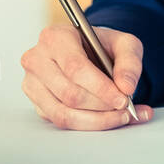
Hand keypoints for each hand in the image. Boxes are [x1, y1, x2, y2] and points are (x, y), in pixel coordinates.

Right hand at [20, 24, 153, 129]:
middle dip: (102, 106)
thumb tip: (126, 87)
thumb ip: (130, 61)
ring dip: (97, 120)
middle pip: (69, 94)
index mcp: (56, 37)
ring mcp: (33, 84)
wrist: (86, 51)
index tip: (123, 99)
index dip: (100, 88)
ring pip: (63, 113)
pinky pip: (61, 122)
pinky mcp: (38, 104)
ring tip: (121, 117)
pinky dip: (89, 125)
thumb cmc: (101, 45)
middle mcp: (37, 60)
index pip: (75, 68)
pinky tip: (109, 119)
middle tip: (126, 109)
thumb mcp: (123, 43)